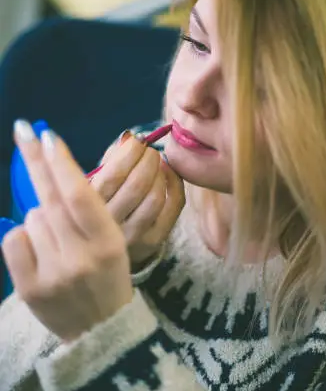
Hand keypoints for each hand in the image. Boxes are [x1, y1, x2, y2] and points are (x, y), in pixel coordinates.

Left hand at [1, 121, 132, 341]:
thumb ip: (85, 210)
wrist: (100, 331)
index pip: (79, 195)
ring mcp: (52, 274)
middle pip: (49, 199)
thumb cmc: (108, 275)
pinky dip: (22, 237)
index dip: (61, 164)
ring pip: (32, 218)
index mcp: (109, 242)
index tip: (47, 136)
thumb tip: (52, 169)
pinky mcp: (29, 289)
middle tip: (23, 130)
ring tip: (57, 241)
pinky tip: (38, 250)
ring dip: (40, 218)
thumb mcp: (112, 241)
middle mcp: (80, 257)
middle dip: (36, 161)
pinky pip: (13, 240)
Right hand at [91, 131, 184, 267]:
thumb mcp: (92, 184)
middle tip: (149, 149)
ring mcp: (133, 237)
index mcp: (86, 209)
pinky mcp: (153, 241)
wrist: (102, 253)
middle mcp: (109, 226)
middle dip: (148, 158)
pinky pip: (173, 206)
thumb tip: (128, 137)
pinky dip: (175, 183)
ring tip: (155, 162)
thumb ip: (108, 160)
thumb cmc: (97, 207)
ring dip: (160, 171)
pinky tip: (167, 173)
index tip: (135, 140)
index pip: (113, 174)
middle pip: (138, 184)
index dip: (129, 152)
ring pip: (156, 195)